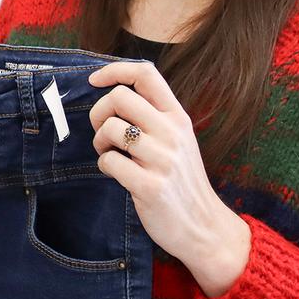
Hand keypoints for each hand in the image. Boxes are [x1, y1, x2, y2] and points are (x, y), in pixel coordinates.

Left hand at [87, 60, 249, 297]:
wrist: (204, 228)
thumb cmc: (181, 180)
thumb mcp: (177, 140)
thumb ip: (153, 117)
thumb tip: (113, 95)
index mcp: (178, 117)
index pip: (146, 74)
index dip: (114, 71)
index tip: (94, 81)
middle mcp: (172, 133)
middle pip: (119, 97)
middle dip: (98, 112)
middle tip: (103, 134)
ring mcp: (163, 160)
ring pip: (110, 128)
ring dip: (99, 141)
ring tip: (109, 154)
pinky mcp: (150, 186)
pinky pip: (109, 161)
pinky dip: (104, 166)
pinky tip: (115, 173)